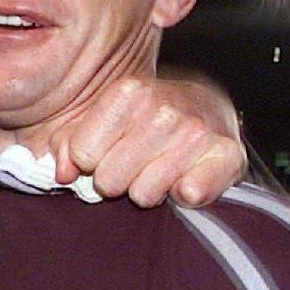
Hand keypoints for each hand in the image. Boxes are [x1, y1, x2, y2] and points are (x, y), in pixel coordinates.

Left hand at [48, 71, 245, 207]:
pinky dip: (186, 195)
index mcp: (128, 92)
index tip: (106, 150)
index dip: (90, 161)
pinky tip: (187, 176)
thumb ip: (69, 142)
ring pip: (144, 195)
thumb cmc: (148, 116)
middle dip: (118, 178)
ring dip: (149, 188)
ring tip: (160, 166)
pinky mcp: (227, 154)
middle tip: (136, 161)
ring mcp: (196, 132)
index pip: (83, 155)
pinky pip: (189, 196)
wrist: (208, 107)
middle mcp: (162, 110)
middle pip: (109, 180)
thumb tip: (63, 172)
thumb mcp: (104, 117)